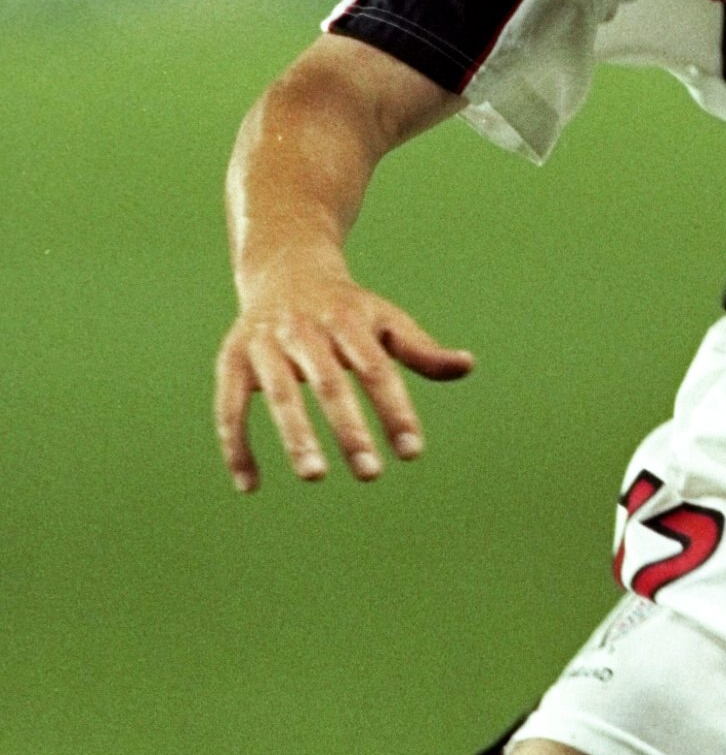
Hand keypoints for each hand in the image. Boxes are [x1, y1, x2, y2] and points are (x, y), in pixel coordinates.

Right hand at [215, 252, 474, 490]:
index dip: (394, 410)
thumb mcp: (384, 320)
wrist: (285, 269)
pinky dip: (236, 445)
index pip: (376, 368)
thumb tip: (467, 366)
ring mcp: (264, 343)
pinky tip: (250, 485)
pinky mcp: (232, 360)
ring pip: (279, 393)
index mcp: (347, 319)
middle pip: (329, 381)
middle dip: (349, 429)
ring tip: (315, 475)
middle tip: (370, 474)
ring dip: (295, 435)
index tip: (412, 452)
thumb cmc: (345, 308)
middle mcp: (303, 328)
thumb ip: (420, 350)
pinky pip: (229, 407)